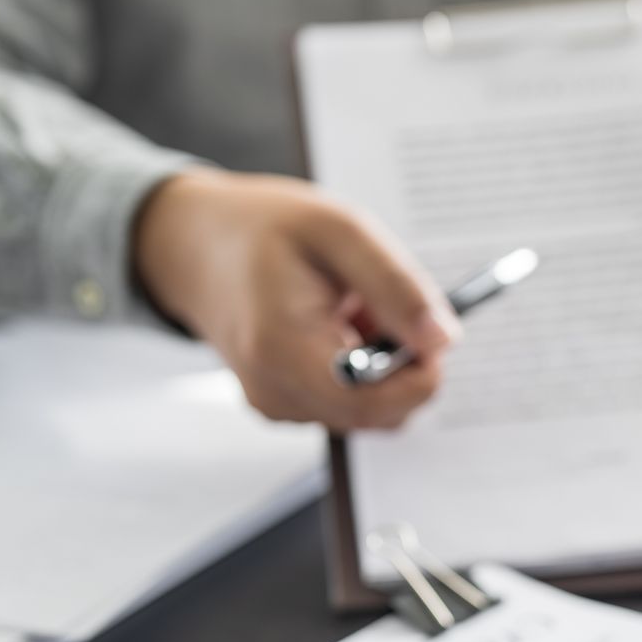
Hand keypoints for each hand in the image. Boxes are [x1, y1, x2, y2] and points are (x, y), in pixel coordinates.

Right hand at [133, 168, 458, 429]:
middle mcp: (274, 393)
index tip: (427, 325)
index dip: (420, 373)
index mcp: (283, 350)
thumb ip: (397, 286)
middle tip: (379, 304)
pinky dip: (360, 368)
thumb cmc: (265, 229)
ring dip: (382, 363)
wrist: (197, 243)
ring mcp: (277, 406)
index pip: (375, 404)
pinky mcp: (283, 406)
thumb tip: (444, 341)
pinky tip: (335, 325)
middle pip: (379, 413)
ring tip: (349, 307)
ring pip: (370, 409)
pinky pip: (348, 402)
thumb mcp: (341, 230)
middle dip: (401, 363)